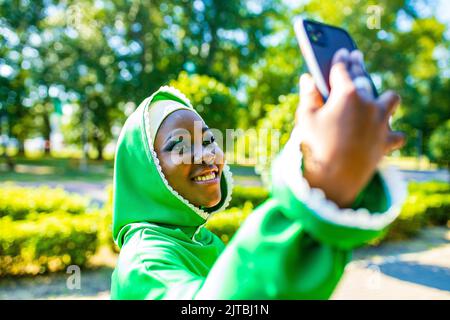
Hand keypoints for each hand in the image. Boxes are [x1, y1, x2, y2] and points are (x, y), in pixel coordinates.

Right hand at [296, 49, 404, 207]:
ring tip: (375, 99)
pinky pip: (395, 134)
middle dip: (358, 66)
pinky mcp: (386, 141)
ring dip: (383, 97)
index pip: (342, 69)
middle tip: (356, 58)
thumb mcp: (305, 119)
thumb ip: (308, 96)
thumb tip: (307, 79)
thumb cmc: (314, 147)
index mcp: (347, 94)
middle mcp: (368, 103)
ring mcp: (381, 122)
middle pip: (365, 78)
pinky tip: (383, 133)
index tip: (341, 53)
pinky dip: (390, 132)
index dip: (339, 59)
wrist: (334, 180)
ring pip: (390, 100)